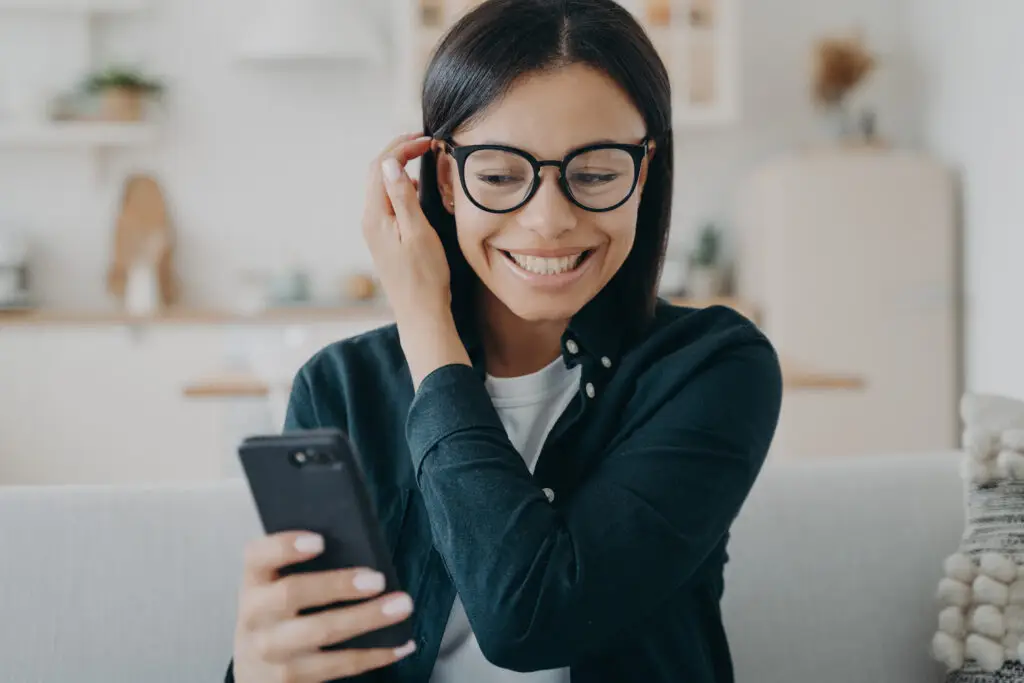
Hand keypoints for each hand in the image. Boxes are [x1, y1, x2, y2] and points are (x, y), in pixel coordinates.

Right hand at [232, 531, 415, 682]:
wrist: (254, 671)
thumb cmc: (275, 615)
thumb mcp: (274, 587)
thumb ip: (301, 566)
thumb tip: (360, 544)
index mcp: (254, 582)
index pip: (258, 556)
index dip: (284, 546)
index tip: (319, 540)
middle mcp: (255, 615)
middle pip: (292, 594)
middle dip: (337, 585)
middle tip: (377, 579)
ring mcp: (271, 651)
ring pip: (321, 632)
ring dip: (367, 618)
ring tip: (401, 605)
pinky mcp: (291, 679)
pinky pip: (339, 665)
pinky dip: (375, 654)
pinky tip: (401, 643)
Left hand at [363, 133, 450, 323]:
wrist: (420, 313)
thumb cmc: (425, 277)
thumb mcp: (418, 231)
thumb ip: (403, 196)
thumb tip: (390, 163)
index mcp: (375, 216)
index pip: (381, 167)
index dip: (401, 147)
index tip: (425, 140)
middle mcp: (370, 221)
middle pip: (377, 174)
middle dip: (398, 152)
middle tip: (423, 142)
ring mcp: (375, 231)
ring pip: (382, 187)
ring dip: (399, 168)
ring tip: (422, 159)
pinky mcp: (384, 240)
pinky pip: (387, 203)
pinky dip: (401, 188)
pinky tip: (418, 191)